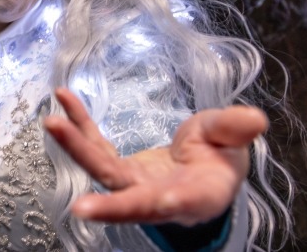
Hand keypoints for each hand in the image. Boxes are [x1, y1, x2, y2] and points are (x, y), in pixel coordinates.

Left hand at [43, 88, 266, 225]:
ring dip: (76, 148)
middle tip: (79, 208)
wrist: (202, 171)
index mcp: (196, 196)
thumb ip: (235, 130)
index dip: (168, 205)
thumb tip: (254, 119)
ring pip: (102, 170)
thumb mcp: (233, 141)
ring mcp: (133, 184)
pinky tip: (63, 98)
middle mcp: (158, 197)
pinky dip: (78, 123)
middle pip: (129, 198)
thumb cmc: (219, 159)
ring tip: (52, 123)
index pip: (181, 204)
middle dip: (107, 204)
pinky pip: (95, 145)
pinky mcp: (118, 168)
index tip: (159, 204)